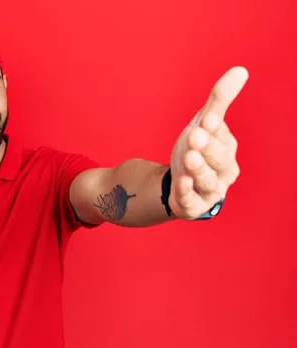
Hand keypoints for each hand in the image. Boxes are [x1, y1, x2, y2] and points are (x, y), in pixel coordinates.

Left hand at [169, 66, 248, 219]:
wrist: (179, 184)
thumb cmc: (197, 150)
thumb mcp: (204, 124)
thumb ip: (219, 100)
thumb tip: (240, 70)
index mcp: (228, 149)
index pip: (222, 137)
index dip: (215, 129)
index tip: (207, 119)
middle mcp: (223, 172)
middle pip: (218, 160)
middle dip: (207, 148)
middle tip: (195, 135)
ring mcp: (209, 190)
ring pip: (206, 180)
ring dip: (198, 169)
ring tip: (189, 157)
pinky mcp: (193, 205)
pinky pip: (191, 200)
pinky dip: (187, 192)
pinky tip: (182, 182)